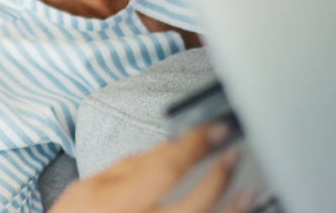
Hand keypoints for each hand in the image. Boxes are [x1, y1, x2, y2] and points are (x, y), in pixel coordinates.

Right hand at [49, 124, 255, 212]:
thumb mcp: (89, 187)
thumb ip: (130, 167)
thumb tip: (172, 148)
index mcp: (113, 202)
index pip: (165, 168)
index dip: (194, 146)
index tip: (214, 130)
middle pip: (192, 203)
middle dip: (218, 176)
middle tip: (230, 155)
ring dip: (230, 209)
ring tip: (246, 191)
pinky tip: (232, 211)